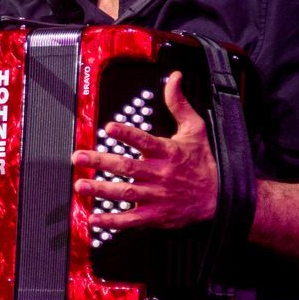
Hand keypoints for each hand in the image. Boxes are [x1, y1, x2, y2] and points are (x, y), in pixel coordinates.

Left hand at [73, 72, 217, 230]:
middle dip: (100, 161)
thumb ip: (179, 104)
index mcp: (167, 152)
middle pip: (127, 167)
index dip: (127, 134)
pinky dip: (112, 221)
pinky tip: (94, 218)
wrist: (219, 197)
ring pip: (125, 192)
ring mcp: (156, 196)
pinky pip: (131, 219)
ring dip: (101, 189)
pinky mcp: (155, 215)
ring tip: (81, 184)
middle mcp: (159, 173)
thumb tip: (174, 78)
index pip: (145, 141)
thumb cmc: (202, 162)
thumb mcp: (195, 129)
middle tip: (79, 157)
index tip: (109, 127)